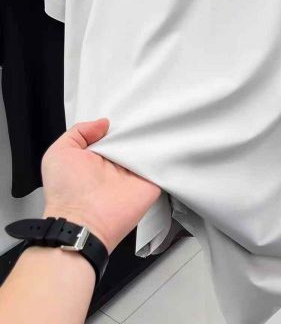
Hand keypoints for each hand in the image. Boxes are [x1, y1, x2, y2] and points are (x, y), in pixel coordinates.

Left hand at [41, 118, 160, 253]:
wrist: (82, 223)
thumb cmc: (65, 192)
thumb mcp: (60, 153)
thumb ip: (79, 132)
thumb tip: (104, 123)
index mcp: (96, 157)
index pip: (113, 133)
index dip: (118, 122)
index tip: (125, 110)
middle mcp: (116, 165)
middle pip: (133, 138)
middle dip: (137, 126)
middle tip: (142, 113)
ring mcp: (134, 174)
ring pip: (149, 149)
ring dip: (152, 137)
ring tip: (156, 122)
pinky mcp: (150, 184)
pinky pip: (162, 165)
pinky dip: (165, 154)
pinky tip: (165, 140)